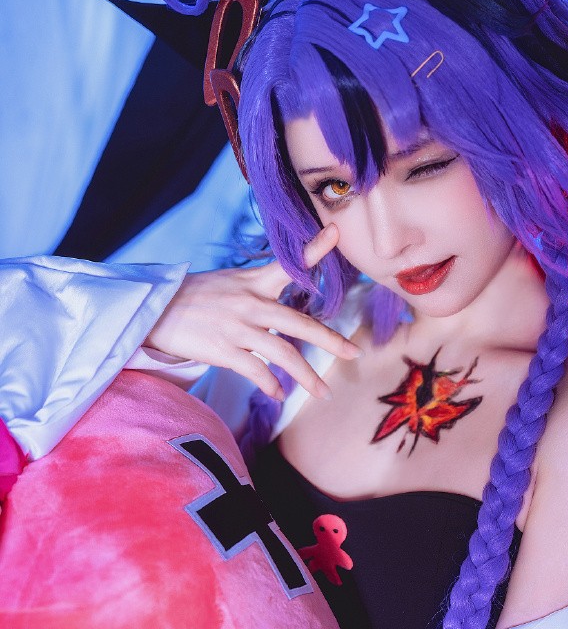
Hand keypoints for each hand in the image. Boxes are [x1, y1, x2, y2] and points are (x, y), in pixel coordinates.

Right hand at [146, 223, 361, 399]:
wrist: (153, 309)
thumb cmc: (194, 298)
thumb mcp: (229, 283)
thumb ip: (259, 289)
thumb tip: (283, 307)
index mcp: (253, 282)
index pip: (289, 263)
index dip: (314, 249)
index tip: (337, 233)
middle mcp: (250, 303)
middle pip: (299, 324)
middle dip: (330, 341)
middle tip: (353, 354)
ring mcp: (237, 328)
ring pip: (284, 355)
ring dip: (307, 377)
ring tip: (323, 392)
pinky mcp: (222, 350)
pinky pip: (256, 372)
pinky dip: (271, 386)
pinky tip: (279, 395)